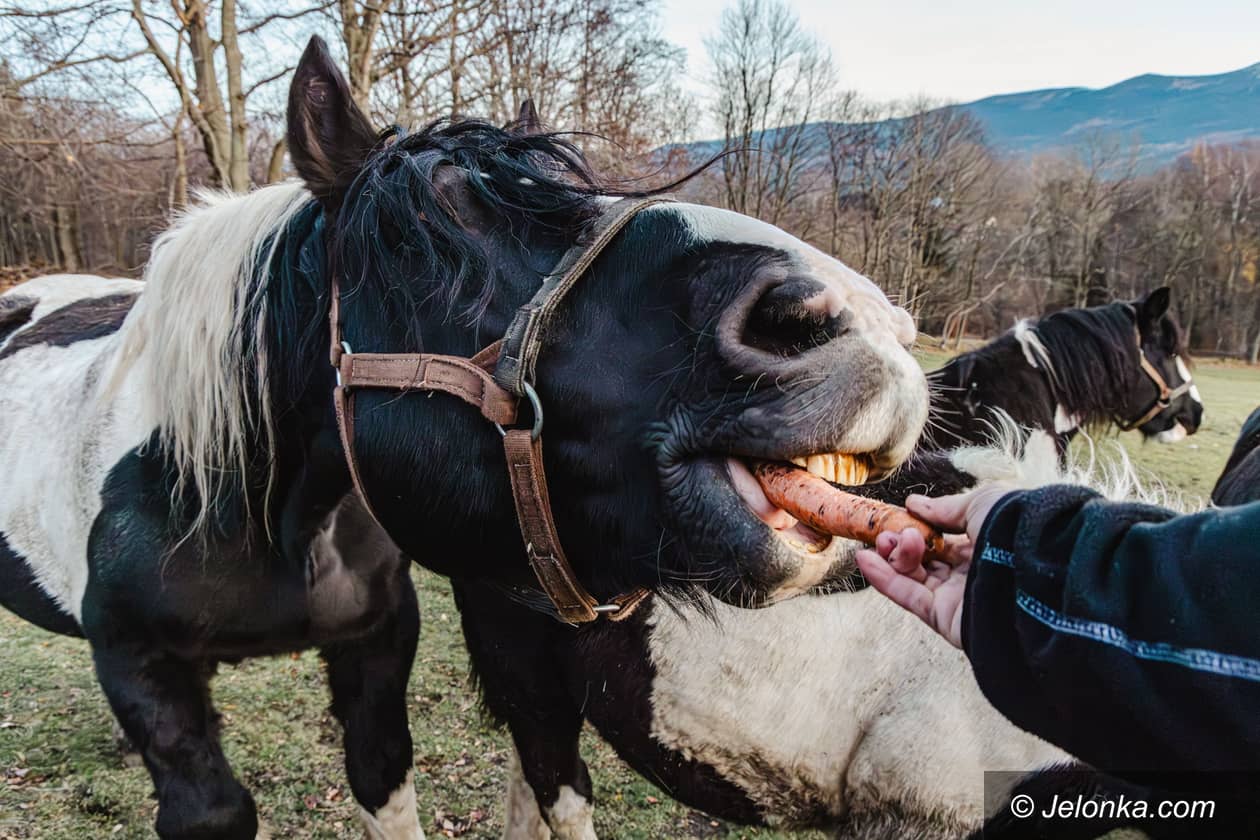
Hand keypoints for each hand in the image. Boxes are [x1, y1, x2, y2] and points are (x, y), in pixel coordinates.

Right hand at [855, 484, 1011, 647]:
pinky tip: (864, 559)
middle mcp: (972, 573)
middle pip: (924, 559)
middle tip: (889, 531)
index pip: (943, 539)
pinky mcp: (946, 619)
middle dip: (901, 542)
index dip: (918, 527)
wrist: (1038, 567)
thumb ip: (945, 508)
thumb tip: (914, 504)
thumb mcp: (982, 503)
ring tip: (885, 539)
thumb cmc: (1017, 527)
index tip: (900, 514)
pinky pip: (909, 598)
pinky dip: (884, 579)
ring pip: (913, 576)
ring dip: (893, 556)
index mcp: (986, 545)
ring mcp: (958, 597)